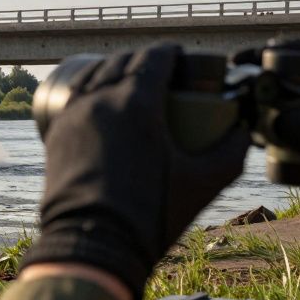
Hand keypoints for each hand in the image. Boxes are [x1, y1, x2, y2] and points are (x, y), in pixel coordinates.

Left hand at [23, 45, 250, 298]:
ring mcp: (74, 114)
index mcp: (137, 102)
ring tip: (132, 82)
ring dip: (116, 68)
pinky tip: (100, 96)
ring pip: (95, 73)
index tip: (184, 60)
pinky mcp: (56, 132)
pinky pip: (74, 95)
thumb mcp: (204, 184)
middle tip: (164, 74)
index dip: (173, 53)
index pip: (156, 57)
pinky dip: (89, 86)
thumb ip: (231, 152)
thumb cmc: (151, 216)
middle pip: (125, 60)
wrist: (92, 247)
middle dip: (146, 59)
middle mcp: (101, 98)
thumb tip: (243, 130)